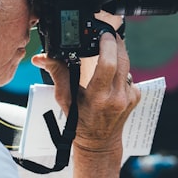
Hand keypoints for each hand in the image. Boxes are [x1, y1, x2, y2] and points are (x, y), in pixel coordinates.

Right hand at [32, 32, 139, 153]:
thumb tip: (42, 57)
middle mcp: (117, 97)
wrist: (100, 143)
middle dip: (115, 43)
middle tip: (105, 35)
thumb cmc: (80, 122)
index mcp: (99, 97)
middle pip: (122, 59)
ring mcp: (129, 97)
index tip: (103, 34)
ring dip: (117, 56)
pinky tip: (110, 77)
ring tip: (105, 54)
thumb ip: (57, 74)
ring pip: (126, 65)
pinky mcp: (136, 96)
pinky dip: (120, 71)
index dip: (108, 45)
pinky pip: (129, 75)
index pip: (108, 64)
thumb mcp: (65, 100)